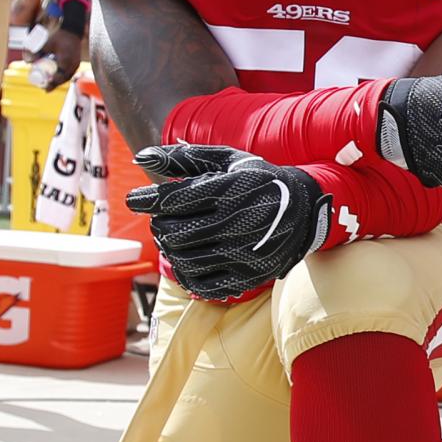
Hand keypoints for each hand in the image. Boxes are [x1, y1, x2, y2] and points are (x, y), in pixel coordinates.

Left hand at [37, 24, 84, 88]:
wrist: (71, 31)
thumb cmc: (58, 37)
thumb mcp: (45, 44)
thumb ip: (36, 52)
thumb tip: (27, 62)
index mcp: (66, 60)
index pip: (60, 75)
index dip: (52, 82)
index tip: (45, 86)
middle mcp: (73, 64)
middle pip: (64, 79)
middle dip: (55, 85)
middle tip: (46, 89)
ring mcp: (76, 63)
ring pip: (68, 77)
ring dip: (59, 81)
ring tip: (51, 85)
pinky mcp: (76, 62)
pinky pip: (70, 73)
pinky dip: (63, 77)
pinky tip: (58, 79)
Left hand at [127, 144, 331, 301]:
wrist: (306, 212)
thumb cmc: (259, 181)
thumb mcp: (228, 161)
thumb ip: (183, 157)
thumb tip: (141, 157)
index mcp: (232, 190)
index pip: (173, 200)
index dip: (146, 200)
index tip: (135, 199)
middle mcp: (238, 223)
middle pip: (173, 232)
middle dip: (159, 225)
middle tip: (162, 219)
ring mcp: (244, 253)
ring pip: (183, 260)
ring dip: (170, 249)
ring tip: (174, 238)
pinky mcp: (249, 276)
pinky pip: (203, 284)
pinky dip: (186, 274)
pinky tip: (188, 260)